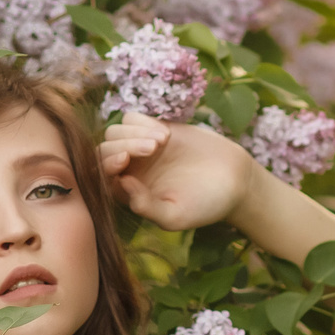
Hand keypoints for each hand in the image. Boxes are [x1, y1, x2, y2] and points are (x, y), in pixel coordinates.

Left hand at [100, 114, 261, 232]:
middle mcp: (129, 170)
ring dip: (134, 134)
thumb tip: (121, 183)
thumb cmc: (205, 205)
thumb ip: (146, 206)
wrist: (235, 181)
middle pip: (104, 150)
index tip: (125, 162)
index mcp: (127, 194)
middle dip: (123, 146)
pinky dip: (144, 122)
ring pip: (115, 132)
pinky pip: (133, 118)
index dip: (106, 166)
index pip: (99, 176)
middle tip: (154, 149)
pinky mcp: (155, 130)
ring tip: (162, 143)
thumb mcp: (175, 216)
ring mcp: (140, 148)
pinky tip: (166, 135)